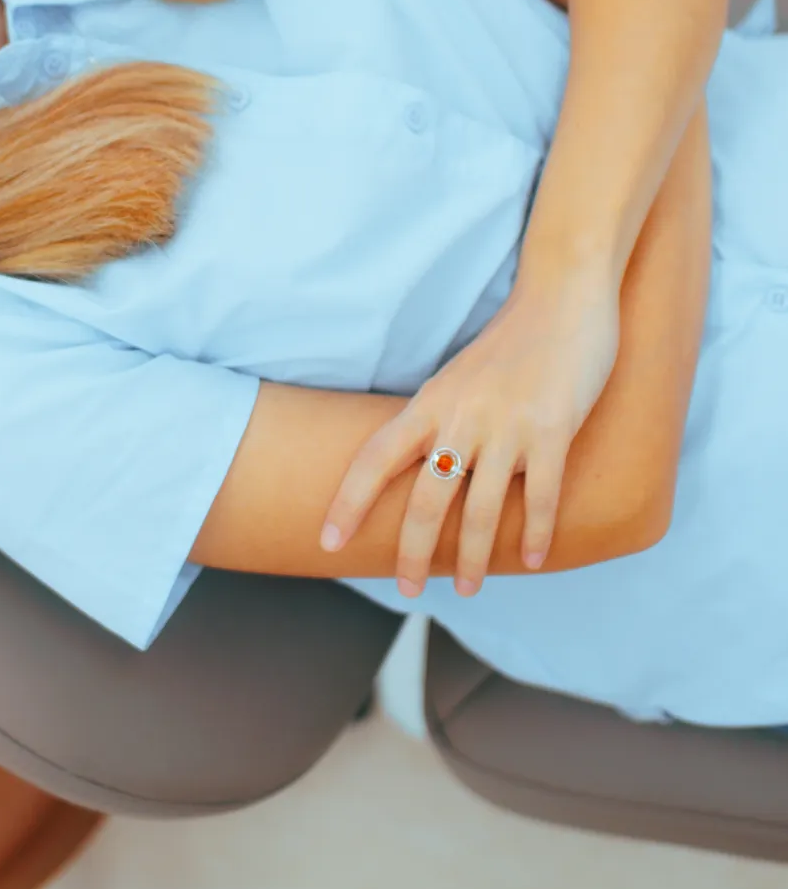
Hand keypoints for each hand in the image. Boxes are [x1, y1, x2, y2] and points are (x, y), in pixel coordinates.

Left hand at [319, 271, 620, 595]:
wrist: (560, 299)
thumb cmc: (508, 344)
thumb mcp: (456, 380)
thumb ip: (438, 420)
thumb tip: (420, 466)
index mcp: (430, 404)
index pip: (374, 459)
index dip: (348, 502)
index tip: (327, 540)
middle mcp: (460, 417)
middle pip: (426, 498)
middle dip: (412, 551)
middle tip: (405, 589)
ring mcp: (506, 426)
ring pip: (480, 508)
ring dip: (474, 557)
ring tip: (469, 589)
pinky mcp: (552, 430)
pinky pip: (539, 495)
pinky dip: (535, 533)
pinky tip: (531, 559)